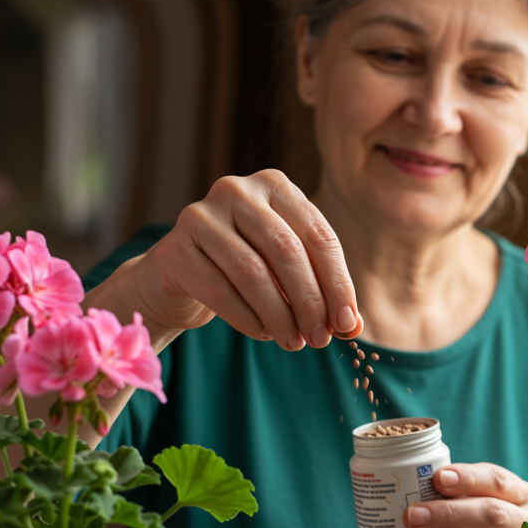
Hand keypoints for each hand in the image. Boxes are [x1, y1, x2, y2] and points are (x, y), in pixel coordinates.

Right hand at [117, 170, 360, 348]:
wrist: (180, 275)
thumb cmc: (245, 268)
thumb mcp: (287, 271)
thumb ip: (322, 292)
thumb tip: (353, 327)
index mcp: (274, 185)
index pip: (319, 236)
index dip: (338, 283)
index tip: (346, 324)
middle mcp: (237, 190)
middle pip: (287, 251)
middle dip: (310, 302)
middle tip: (319, 339)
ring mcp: (200, 215)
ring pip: (252, 272)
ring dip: (280, 315)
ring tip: (293, 342)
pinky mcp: (174, 249)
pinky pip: (219, 290)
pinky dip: (248, 319)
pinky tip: (263, 334)